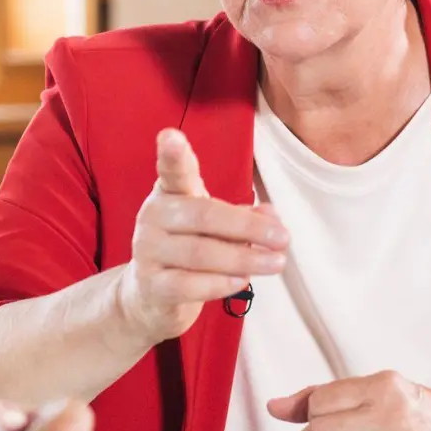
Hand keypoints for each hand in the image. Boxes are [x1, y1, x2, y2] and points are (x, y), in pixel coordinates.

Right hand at [115, 129, 289, 344]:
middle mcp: (153, 216)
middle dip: (248, 226)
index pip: (172, 171)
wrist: (151, 294)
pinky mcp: (150, 285)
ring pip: (200, 253)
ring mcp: (147, 251)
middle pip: (203, 215)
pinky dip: (220, 284)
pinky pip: (189, 285)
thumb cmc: (188, 248)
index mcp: (170, 192)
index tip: (171, 135)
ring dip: (244, 258)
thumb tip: (273, 217)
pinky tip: (242, 281)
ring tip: (276, 262)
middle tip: (283, 237)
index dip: (172, 154)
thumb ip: (243, 217)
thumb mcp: (216, 226)